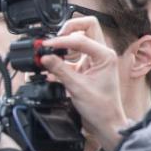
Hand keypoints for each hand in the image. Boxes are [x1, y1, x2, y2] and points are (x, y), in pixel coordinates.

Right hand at [39, 16, 130, 150]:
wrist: (105, 122)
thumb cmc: (101, 107)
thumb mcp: (77, 87)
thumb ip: (60, 70)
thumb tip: (45, 57)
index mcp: (105, 55)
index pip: (80, 39)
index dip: (61, 41)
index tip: (47, 46)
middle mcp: (101, 54)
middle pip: (86, 28)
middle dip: (68, 30)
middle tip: (54, 39)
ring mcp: (93, 60)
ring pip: (79, 40)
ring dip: (64, 44)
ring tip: (50, 52)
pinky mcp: (85, 68)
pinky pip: (72, 57)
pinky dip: (61, 59)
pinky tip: (50, 67)